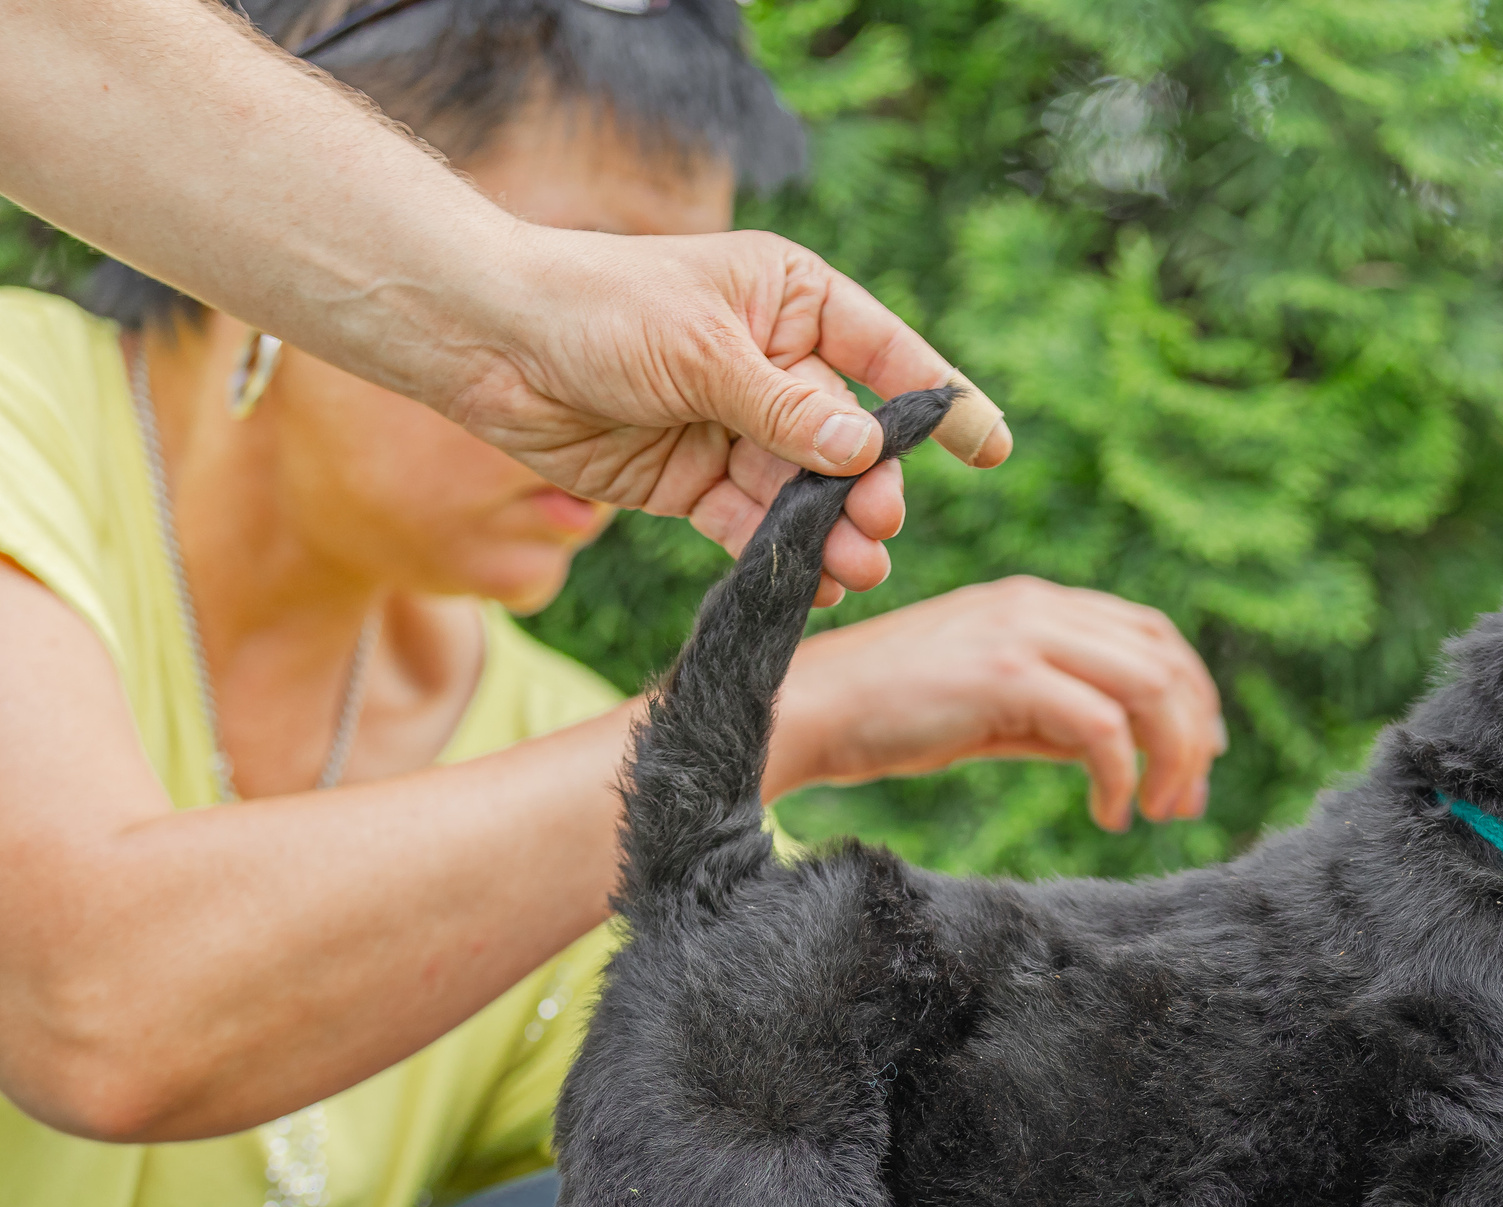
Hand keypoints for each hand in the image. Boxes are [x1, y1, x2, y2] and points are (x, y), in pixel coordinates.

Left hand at [443, 227, 1009, 598]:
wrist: (486, 343)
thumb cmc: (595, 307)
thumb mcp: (701, 349)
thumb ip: (786, 406)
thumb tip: (866, 450)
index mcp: (791, 299)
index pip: (887, 353)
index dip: (941, 402)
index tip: (993, 448)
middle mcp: (775, 362)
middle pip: (849, 437)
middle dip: (871, 487)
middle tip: (879, 526)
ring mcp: (737, 425)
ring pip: (806, 491)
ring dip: (831, 532)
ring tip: (856, 571)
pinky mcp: (696, 479)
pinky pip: (755, 523)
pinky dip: (780, 555)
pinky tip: (809, 587)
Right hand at [768, 578, 1224, 829]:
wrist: (805, 710)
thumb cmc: (886, 719)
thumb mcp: (990, 709)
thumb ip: (1056, 717)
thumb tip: (1126, 755)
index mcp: (1035, 603)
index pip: (1149, 633)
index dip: (1190, 695)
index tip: (1197, 759)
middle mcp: (1036, 605)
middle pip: (1164, 657)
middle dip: (1194, 732)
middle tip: (1188, 799)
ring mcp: (1022, 633)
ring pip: (1148, 686)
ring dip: (1170, 756)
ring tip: (1159, 811)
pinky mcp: (1005, 674)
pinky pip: (1102, 728)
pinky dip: (1121, 777)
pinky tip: (1110, 814)